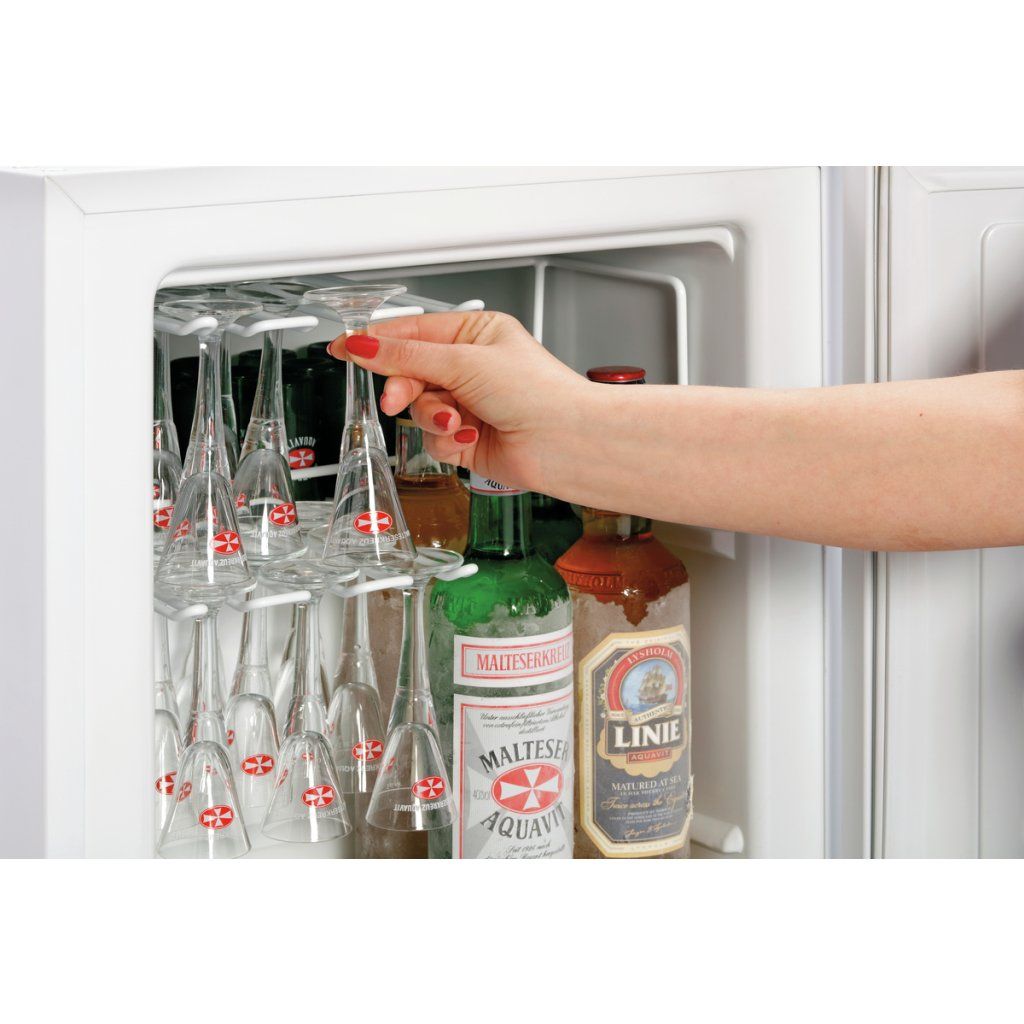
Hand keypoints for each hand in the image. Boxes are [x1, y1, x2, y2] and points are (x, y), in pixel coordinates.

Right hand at [327, 311, 588, 492]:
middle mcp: (471, 368)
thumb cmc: (537, 393)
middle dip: (406, 388)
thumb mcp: (463, 361)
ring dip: (433, 418)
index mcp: (475, 333)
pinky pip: (434, 439)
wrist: (564, 442)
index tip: (343, 346)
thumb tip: (364, 343)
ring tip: (456, 421)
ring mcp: (469, 404)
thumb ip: (406, 355)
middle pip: (410, 374)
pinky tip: (471, 438)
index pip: (413, 332)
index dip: (376, 340)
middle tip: (398, 398)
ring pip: (419, 410)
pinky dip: (447, 441)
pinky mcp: (468, 440)